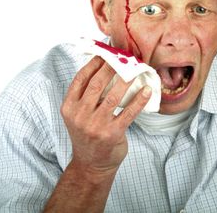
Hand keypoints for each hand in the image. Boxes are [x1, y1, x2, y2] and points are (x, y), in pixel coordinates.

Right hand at [60, 56, 150, 175]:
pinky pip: (129, 112)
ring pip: (114, 96)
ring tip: (137, 70)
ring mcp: (96, 125)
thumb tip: (104, 68)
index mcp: (69, 107)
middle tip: (124, 57)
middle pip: (97, 84)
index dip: (94, 63)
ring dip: (127, 80)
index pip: (81, 79)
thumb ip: (86, 96)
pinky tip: (147, 90)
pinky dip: (140, 100)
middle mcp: (80, 115)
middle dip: (111, 67)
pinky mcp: (112, 133)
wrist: (91, 164)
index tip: (105, 52)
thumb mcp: (78, 115)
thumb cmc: (88, 134)